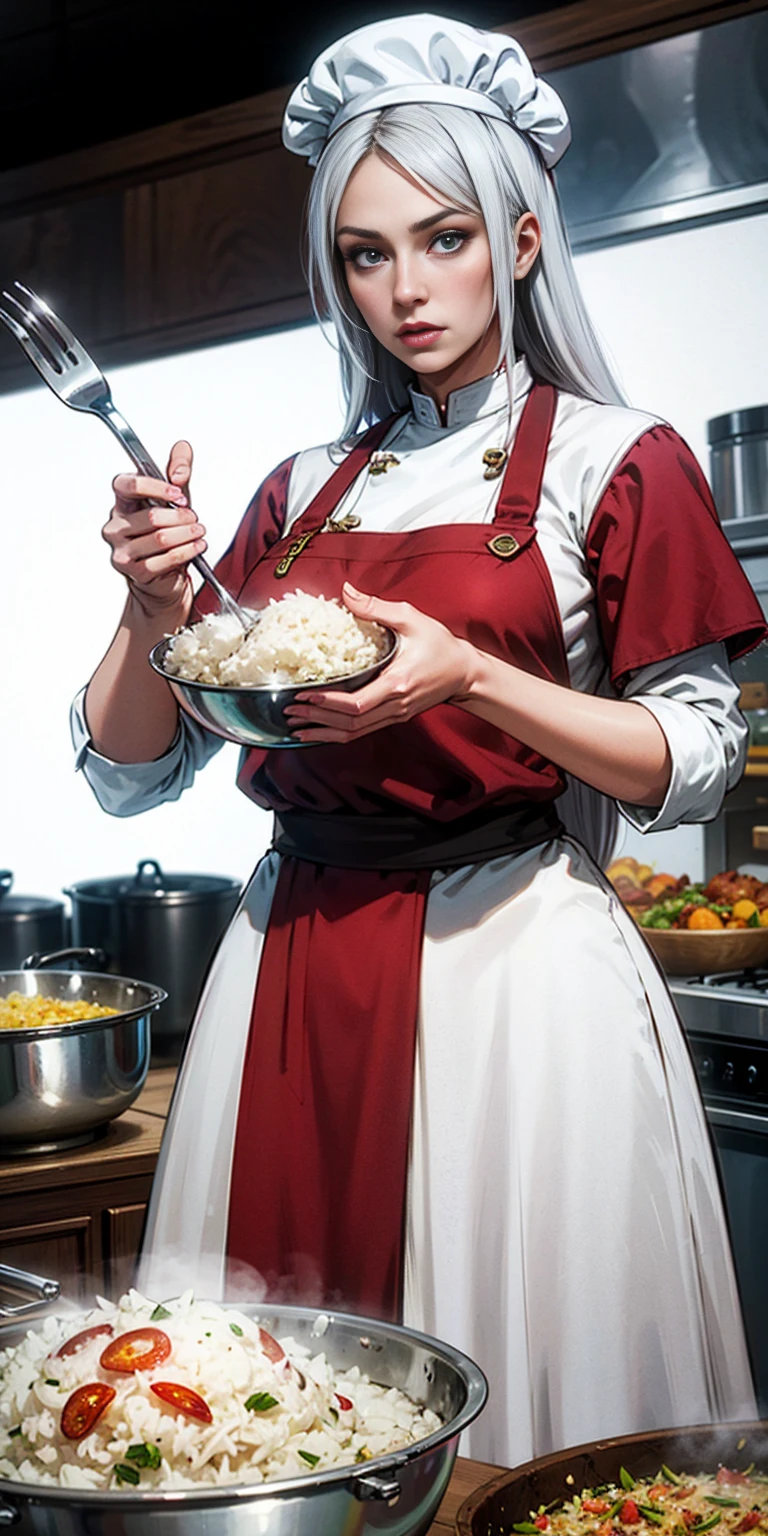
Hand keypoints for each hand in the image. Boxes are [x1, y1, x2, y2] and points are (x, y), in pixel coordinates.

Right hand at [102, 440, 206, 615]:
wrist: (164, 579)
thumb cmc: (167, 537)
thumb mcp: (175, 500)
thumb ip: (178, 473)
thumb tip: (181, 453)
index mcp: (122, 503)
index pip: (126, 484)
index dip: (155, 486)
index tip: (178, 493)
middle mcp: (116, 525)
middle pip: (151, 515)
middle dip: (181, 517)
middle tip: (194, 519)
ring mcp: (121, 549)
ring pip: (160, 538)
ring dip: (187, 535)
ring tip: (199, 533)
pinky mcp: (132, 571)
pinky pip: (164, 559)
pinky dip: (187, 552)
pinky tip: (197, 547)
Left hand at [283, 583, 475, 742]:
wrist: (466, 672)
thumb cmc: (441, 645)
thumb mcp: (410, 618)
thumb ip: (375, 607)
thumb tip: (346, 591)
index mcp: (397, 682)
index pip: (356, 703)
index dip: (327, 703)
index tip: (304, 697)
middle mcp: (395, 704)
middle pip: (350, 723)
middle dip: (316, 720)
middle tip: (289, 711)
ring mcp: (395, 714)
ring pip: (355, 732)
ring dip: (324, 732)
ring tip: (296, 727)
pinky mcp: (395, 717)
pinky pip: (362, 730)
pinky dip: (338, 733)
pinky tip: (320, 731)